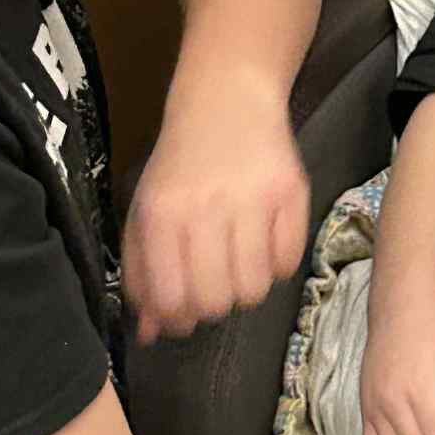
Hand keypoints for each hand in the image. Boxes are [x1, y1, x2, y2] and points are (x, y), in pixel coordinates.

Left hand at [122, 95, 308, 345]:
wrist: (226, 100)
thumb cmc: (180, 164)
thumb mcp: (147, 211)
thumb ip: (142, 273)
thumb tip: (148, 334)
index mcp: (162, 213)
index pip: (171, 297)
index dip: (177, 318)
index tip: (182, 311)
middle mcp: (206, 207)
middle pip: (216, 301)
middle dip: (213, 306)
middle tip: (213, 285)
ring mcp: (253, 200)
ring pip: (255, 289)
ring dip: (246, 287)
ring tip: (239, 262)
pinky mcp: (292, 193)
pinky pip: (289, 263)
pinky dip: (276, 264)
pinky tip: (264, 241)